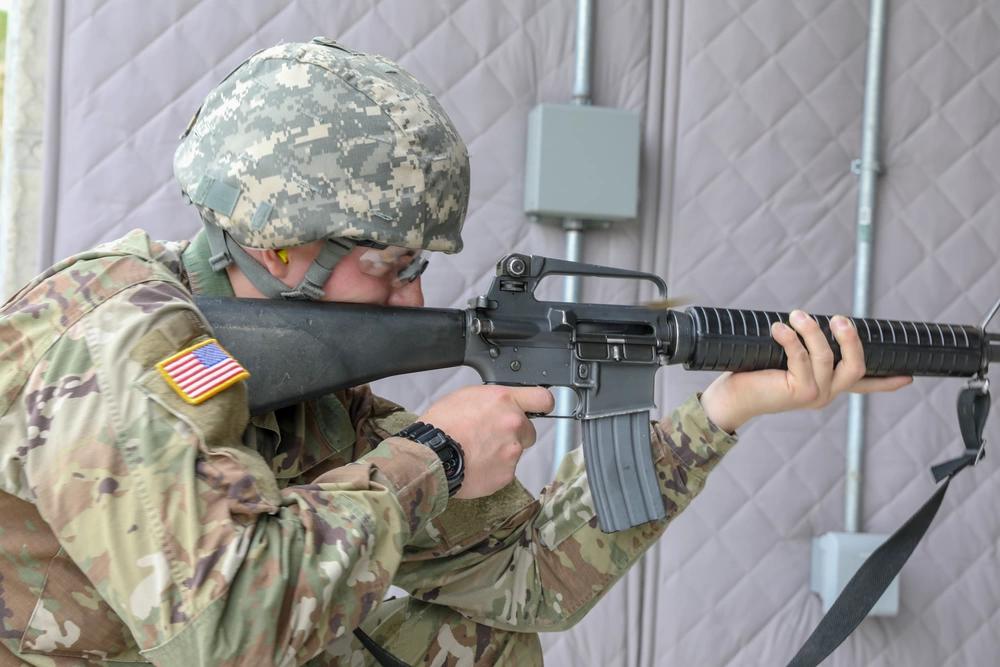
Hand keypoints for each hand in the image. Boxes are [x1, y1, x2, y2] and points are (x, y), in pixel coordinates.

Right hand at [418, 385, 553, 498]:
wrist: (430, 456)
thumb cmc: (440, 425)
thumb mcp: (465, 397)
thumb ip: (492, 401)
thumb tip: (500, 405)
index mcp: (504, 401)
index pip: (542, 398)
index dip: (541, 404)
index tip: (538, 409)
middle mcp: (513, 424)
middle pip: (529, 431)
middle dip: (515, 435)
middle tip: (491, 437)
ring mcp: (512, 451)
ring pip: (515, 452)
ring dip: (501, 453)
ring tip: (475, 453)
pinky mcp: (506, 474)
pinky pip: (505, 471)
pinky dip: (493, 470)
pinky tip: (475, 465)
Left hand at [700, 310, 912, 432]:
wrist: (732, 397)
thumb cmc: (755, 373)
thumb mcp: (786, 359)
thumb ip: (804, 347)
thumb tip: (809, 321)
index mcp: (828, 386)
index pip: (864, 385)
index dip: (887, 381)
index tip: (909, 378)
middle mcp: (827, 393)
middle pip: (857, 366)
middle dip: (851, 339)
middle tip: (839, 319)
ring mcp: (816, 395)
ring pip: (826, 357)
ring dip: (811, 330)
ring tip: (797, 315)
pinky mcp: (800, 392)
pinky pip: (801, 357)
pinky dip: (791, 338)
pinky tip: (778, 328)